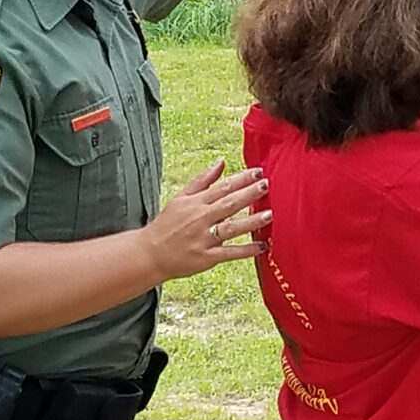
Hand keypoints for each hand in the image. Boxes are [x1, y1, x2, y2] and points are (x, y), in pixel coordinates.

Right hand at [142, 159, 270, 280]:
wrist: (150, 253)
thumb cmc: (167, 224)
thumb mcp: (181, 198)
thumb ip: (202, 179)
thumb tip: (221, 162)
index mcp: (196, 203)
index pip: (223, 187)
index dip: (242, 178)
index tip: (258, 171)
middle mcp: (200, 219)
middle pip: (229, 204)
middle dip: (249, 194)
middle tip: (267, 186)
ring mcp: (204, 239)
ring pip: (231, 228)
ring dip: (251, 221)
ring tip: (269, 215)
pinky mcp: (206, 257)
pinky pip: (229, 253)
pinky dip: (246, 250)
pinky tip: (262, 246)